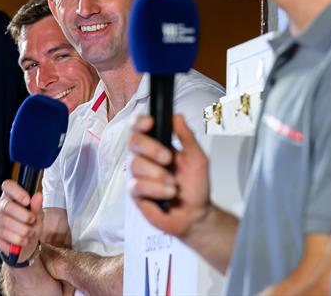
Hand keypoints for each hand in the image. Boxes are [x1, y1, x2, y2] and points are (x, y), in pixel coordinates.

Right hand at [0, 180, 43, 262]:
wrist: (24, 242)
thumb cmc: (30, 224)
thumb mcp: (37, 216)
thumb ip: (37, 206)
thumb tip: (38, 196)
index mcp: (11, 194)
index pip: (8, 186)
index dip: (17, 192)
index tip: (27, 201)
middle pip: (6, 206)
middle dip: (23, 216)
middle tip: (32, 222)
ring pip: (4, 223)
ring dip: (20, 232)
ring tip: (28, 235)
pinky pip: (1, 236)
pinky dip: (13, 242)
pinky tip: (19, 243)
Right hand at [128, 114, 210, 237]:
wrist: (195, 214)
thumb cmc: (195, 187)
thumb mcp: (197, 157)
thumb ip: (187, 136)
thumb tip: (176, 116)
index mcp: (157, 145)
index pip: (140, 127)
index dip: (140, 122)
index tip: (150, 123)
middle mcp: (144, 157)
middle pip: (133, 141)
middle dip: (151, 148)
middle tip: (168, 159)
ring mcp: (138, 175)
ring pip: (136, 164)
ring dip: (158, 174)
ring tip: (173, 184)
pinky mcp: (135, 193)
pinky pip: (137, 185)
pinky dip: (156, 189)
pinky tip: (167, 194)